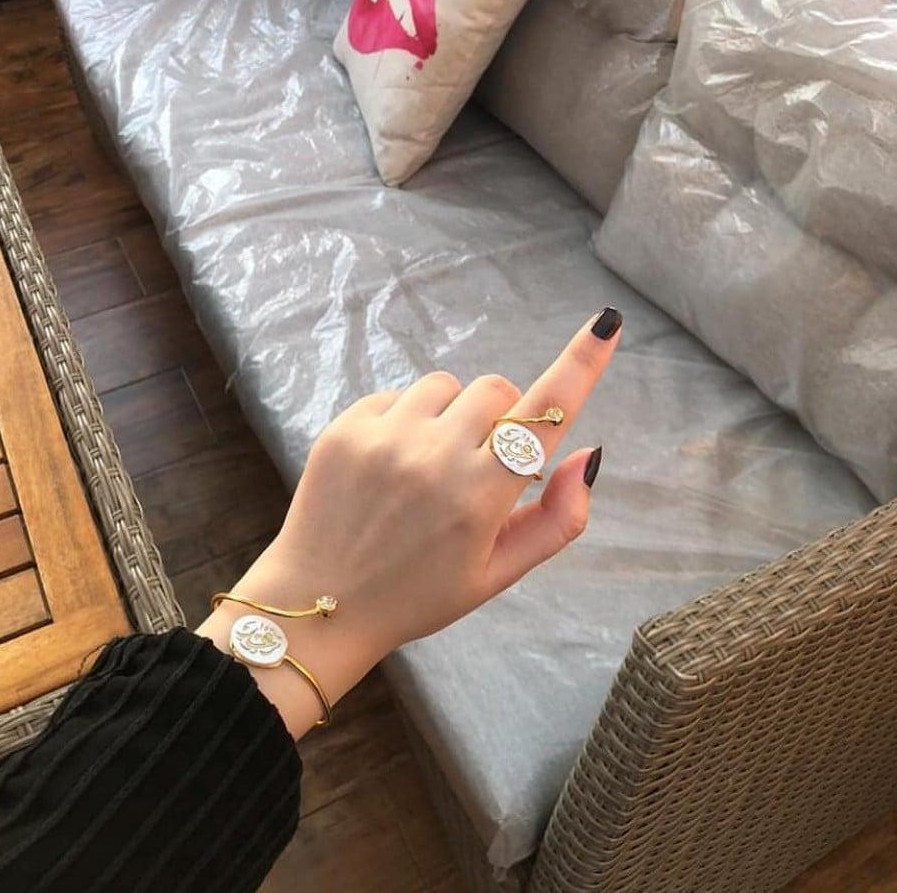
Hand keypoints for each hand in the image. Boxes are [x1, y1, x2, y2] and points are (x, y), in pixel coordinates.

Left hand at [197, 308, 621, 735]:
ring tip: (428, 465)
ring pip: (445, 385)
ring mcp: (385, 438)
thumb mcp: (498, 574)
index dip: (580, 365)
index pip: (543, 416)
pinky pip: (397, 395)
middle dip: (500, 418)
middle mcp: (434, 458)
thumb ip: (556, 519)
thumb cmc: (419, 594)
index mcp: (480, 497)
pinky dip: (405, 421)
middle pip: (496, 390)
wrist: (321, 603)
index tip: (607, 323)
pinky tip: (390, 466)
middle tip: (479, 461)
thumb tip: (588, 453)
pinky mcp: (345, 428)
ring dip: (451, 415)